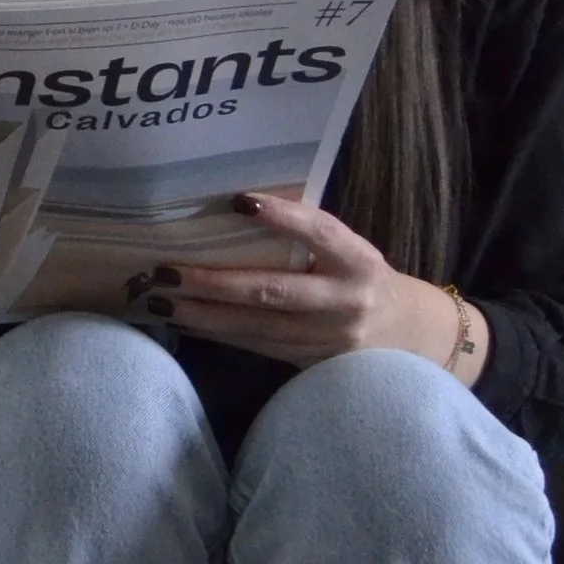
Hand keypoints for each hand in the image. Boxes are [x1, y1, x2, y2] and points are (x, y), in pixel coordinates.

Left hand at [141, 193, 460, 369]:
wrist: (403, 337)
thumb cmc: (361, 279)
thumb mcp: (350, 252)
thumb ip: (310, 237)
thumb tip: (238, 208)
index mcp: (360, 262)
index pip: (321, 233)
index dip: (283, 217)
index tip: (240, 200)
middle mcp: (345, 302)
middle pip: (273, 292)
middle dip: (214, 282)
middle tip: (166, 272)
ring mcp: (327, 339)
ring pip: (255, 327)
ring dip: (201, 315)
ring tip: (159, 301)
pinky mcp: (308, 363)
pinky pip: (254, 346)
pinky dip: (215, 333)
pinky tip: (184, 322)